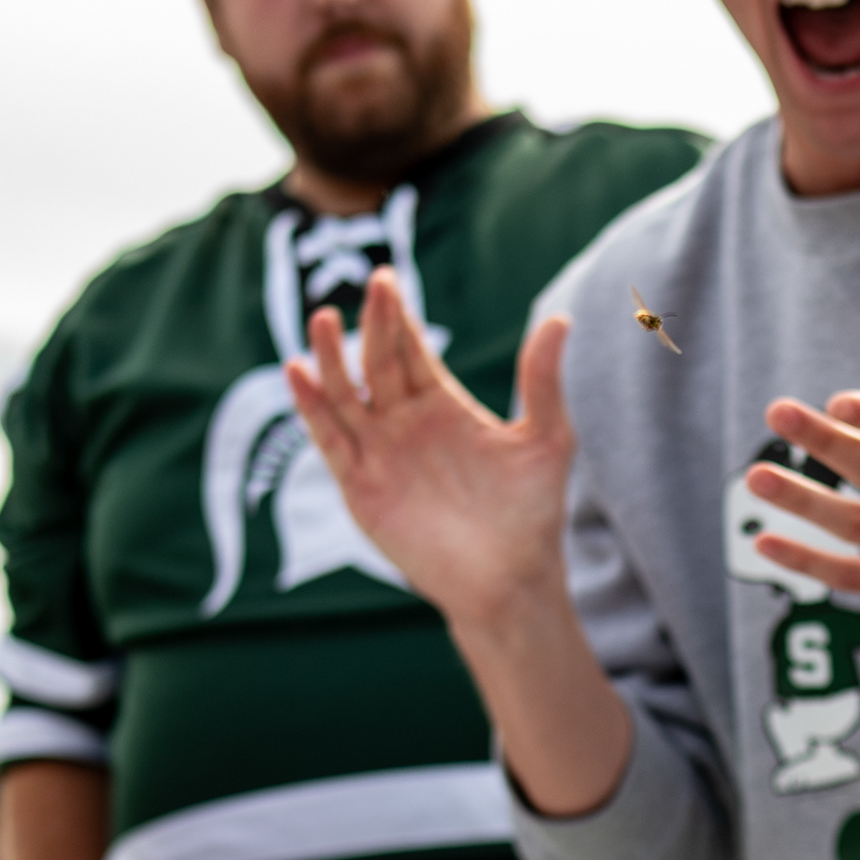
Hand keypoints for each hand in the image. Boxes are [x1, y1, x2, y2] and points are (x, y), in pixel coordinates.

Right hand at [283, 265, 575, 629]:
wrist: (510, 579)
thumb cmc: (532, 513)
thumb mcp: (545, 438)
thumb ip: (542, 379)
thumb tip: (560, 318)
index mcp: (443, 407)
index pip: (412, 350)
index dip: (399, 317)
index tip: (387, 280)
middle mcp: (405, 424)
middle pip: (378, 362)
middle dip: (373, 325)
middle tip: (370, 283)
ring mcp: (380, 453)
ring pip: (346, 395)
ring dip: (332, 358)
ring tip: (324, 319)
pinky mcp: (360, 486)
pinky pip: (330, 440)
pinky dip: (312, 408)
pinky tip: (299, 372)